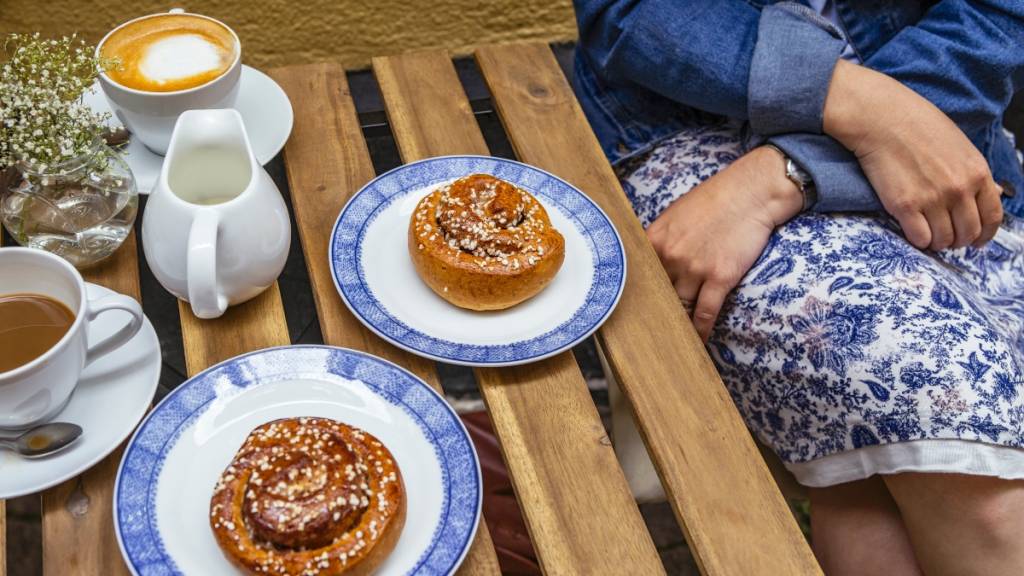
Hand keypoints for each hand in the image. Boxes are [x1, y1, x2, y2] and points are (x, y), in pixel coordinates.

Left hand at [647, 147, 801, 340]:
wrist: (752, 191)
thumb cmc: (716, 199)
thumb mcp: (677, 214)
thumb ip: (661, 240)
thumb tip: (652, 262)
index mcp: (655, 239)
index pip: (638, 276)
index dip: (636, 296)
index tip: (631, 313)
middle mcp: (670, 255)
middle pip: (656, 294)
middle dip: (653, 314)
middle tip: (647, 335)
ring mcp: (694, 268)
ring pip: (679, 307)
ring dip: (676, 324)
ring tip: (671, 341)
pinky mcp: (720, 277)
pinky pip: (705, 313)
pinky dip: (700, 331)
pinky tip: (697, 342)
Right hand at [824, 60, 1002, 249]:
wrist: (883, 119)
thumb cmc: (919, 126)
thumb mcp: (961, 146)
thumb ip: (976, 173)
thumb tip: (994, 192)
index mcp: (977, 173)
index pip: (992, 217)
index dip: (985, 235)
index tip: (976, 241)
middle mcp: (959, 189)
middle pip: (968, 233)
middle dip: (958, 240)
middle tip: (946, 237)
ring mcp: (932, 199)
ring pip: (943, 240)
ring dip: (936, 241)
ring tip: (928, 233)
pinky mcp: (905, 206)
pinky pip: (919, 238)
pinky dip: (918, 240)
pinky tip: (912, 229)